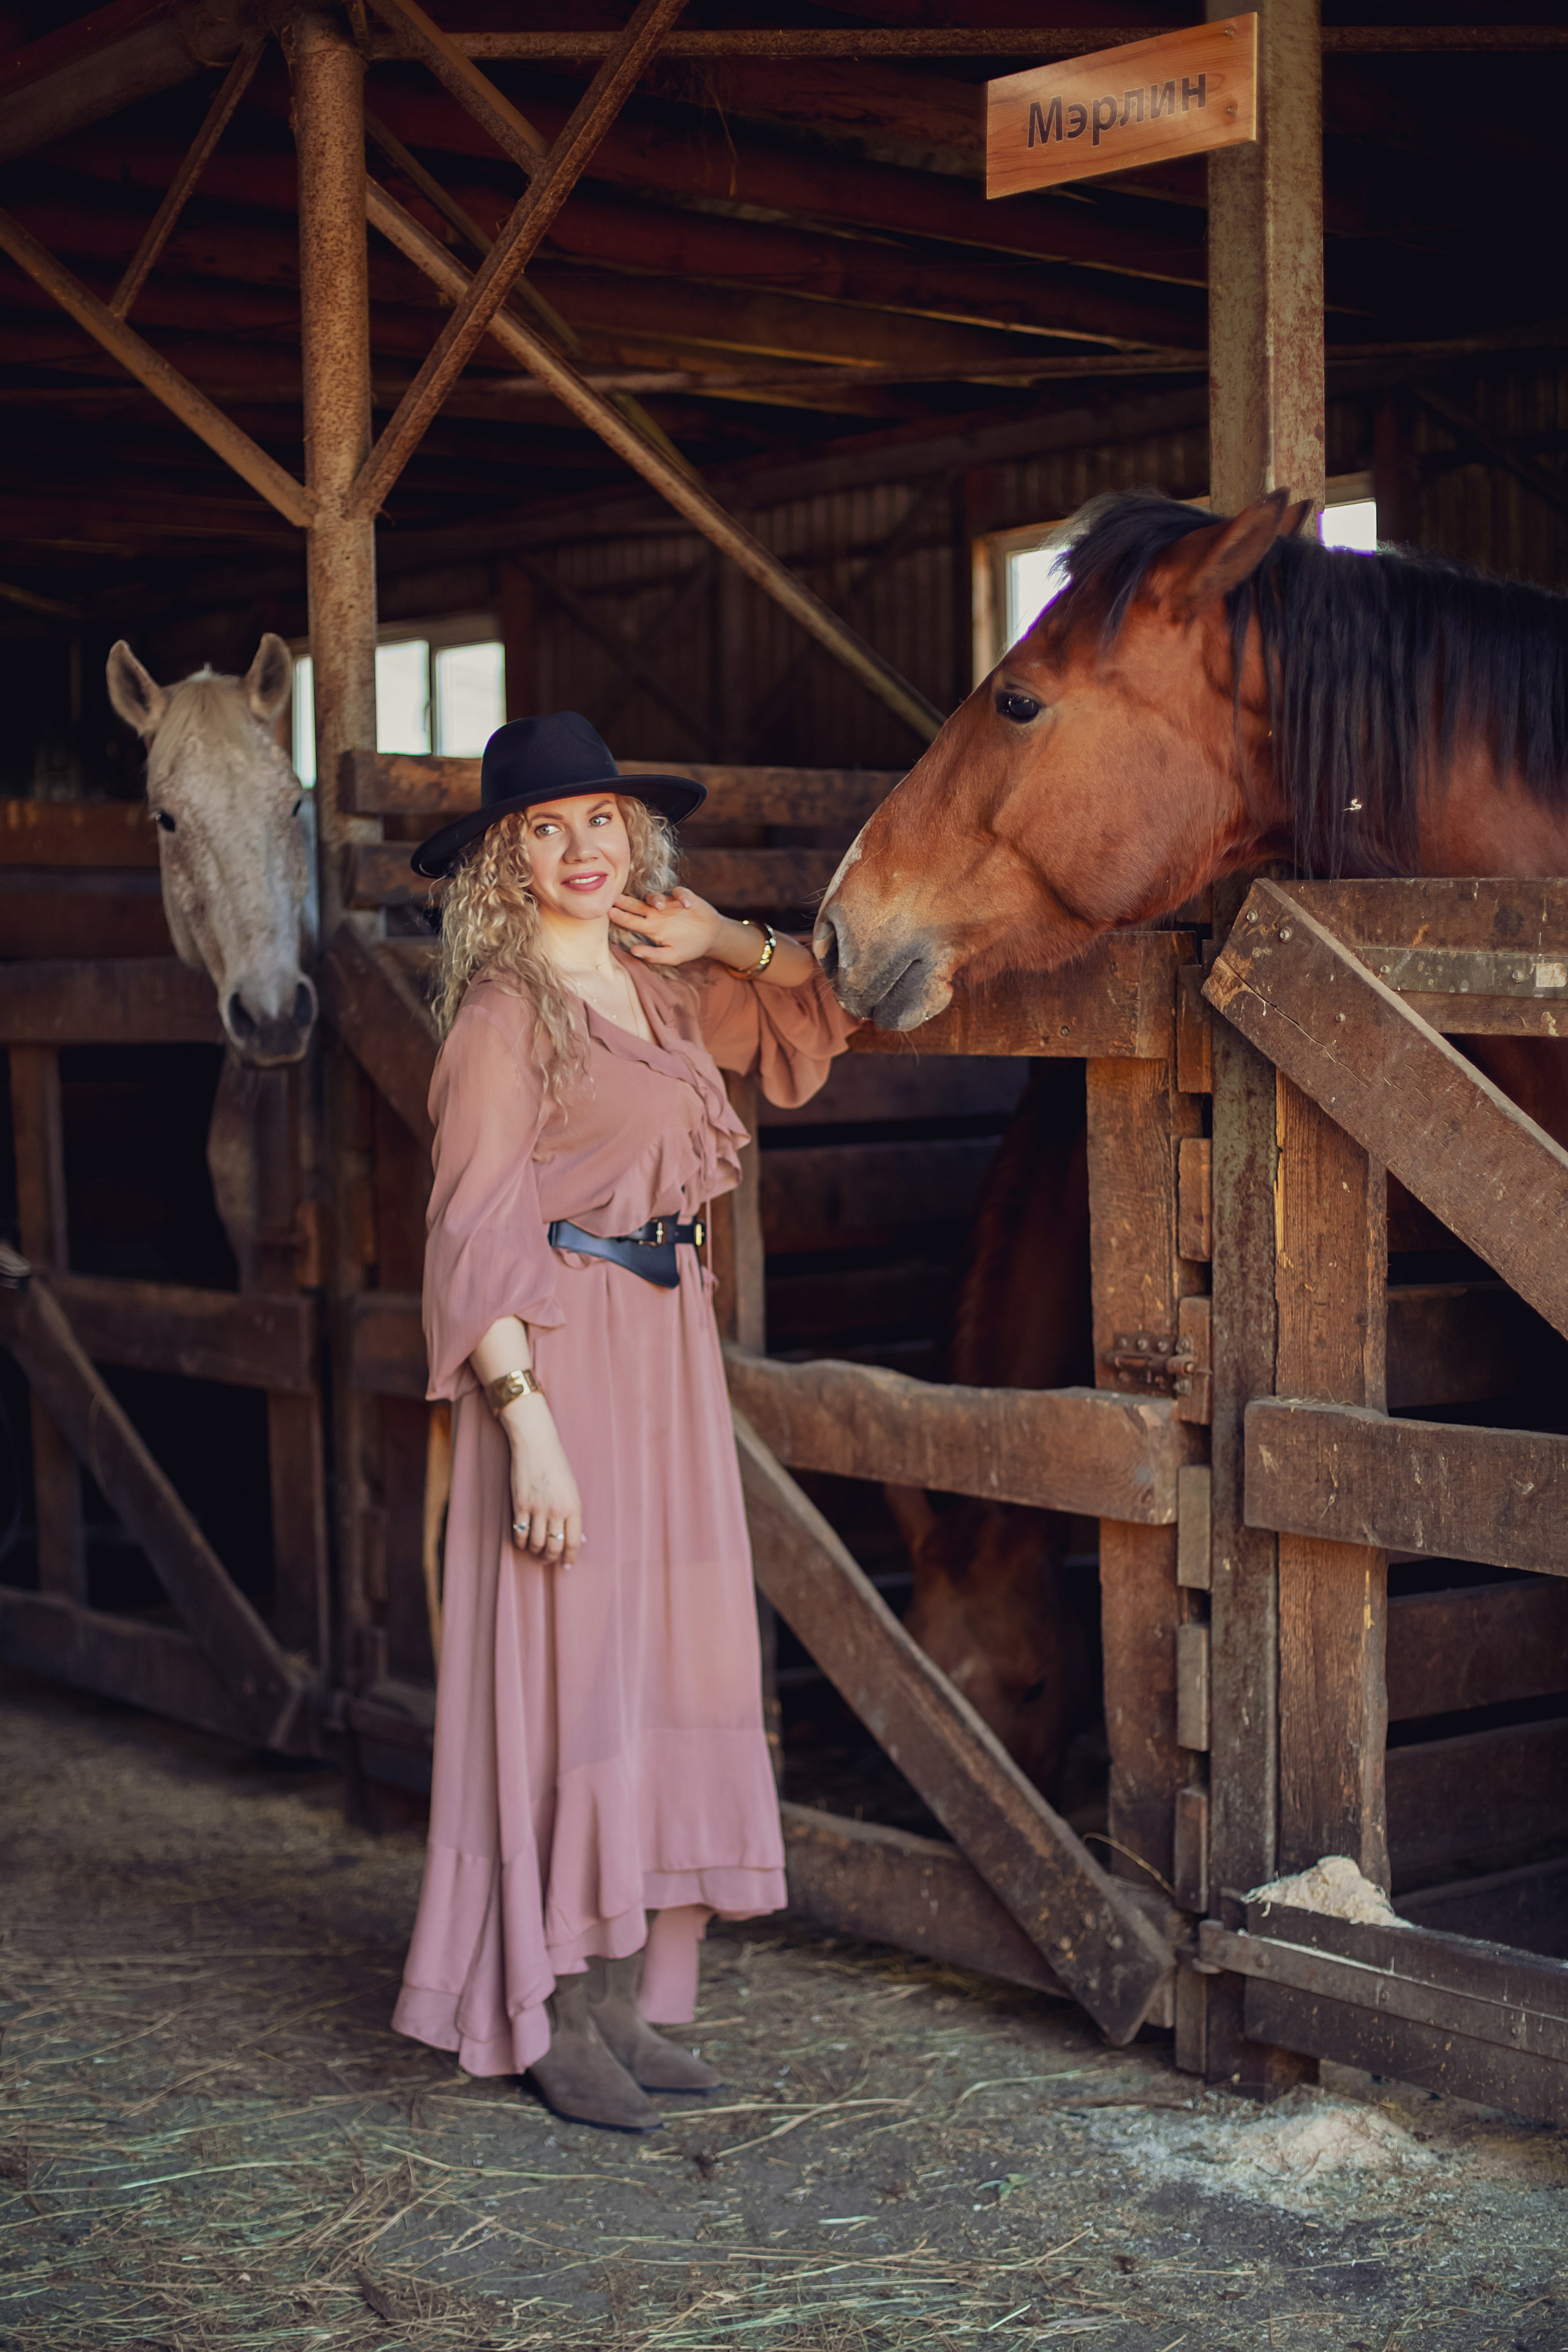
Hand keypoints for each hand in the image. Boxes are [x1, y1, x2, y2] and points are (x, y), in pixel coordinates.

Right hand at [503, 1402, 582, 1567]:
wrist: (536, 1445)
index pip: (573, 1542)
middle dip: (551, 1559)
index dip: (569, 1558)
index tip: (566, 1565)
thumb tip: (578, 1539)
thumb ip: (573, 1514)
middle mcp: (556, 1510)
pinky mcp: (519, 1505)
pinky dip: (520, 1542)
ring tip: (535, 1552)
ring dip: (535, 1552)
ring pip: (536, 1543)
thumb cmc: (557, 1466)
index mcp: (574, 1506)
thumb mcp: (572, 1489)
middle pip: (554, 1546)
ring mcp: (537, 1508)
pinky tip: (522, 1542)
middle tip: (547, 1561)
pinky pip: (518, 1533)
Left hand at [612, 886, 723, 966]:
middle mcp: (656, 914)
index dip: (621, 917)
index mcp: (651, 928)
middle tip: (615, 897)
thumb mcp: (672, 956)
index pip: (632, 921)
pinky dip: (682, 897)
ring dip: (656, 900)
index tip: (610, 913)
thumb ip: (654, 955)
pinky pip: (680, 893)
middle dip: (626, 901)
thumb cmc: (688, 947)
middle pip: (637, 905)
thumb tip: (633, 951)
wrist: (710, 938)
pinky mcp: (685, 898)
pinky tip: (687, 906)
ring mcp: (670, 904)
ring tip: (660, 907)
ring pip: (656, 897)